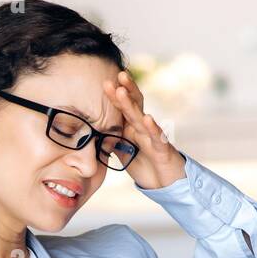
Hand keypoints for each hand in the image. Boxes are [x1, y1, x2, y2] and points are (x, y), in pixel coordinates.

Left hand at [101, 69, 186, 189]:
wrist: (165, 183)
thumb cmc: (145, 165)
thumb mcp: (122, 151)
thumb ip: (111, 140)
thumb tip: (91, 134)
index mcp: (133, 127)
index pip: (124, 107)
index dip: (115, 96)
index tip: (104, 81)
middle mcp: (143, 128)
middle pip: (134, 105)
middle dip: (125, 89)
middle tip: (116, 74)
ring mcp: (153, 137)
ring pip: (141, 117)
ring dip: (131, 103)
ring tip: (122, 89)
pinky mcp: (162, 149)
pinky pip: (157, 137)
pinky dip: (153, 128)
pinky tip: (147, 118)